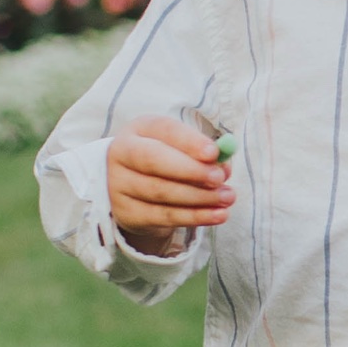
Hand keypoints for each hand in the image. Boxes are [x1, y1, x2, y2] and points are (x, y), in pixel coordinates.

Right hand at [106, 116, 232, 256]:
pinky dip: (194, 217)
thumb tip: (223, 166)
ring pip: (160, 192)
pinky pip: (163, 217)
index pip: (163, 130)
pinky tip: (218, 215)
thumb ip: (204, 153)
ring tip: (227, 197)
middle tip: (219, 178)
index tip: (214, 153)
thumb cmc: (167, 159)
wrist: (134, 188)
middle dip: (190, 170)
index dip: (189, 142)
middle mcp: (122, 154)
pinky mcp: (127, 214)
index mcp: (139, 129)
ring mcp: (119, 185)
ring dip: (199, 197)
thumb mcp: (181, 148)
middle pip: (153, 160)